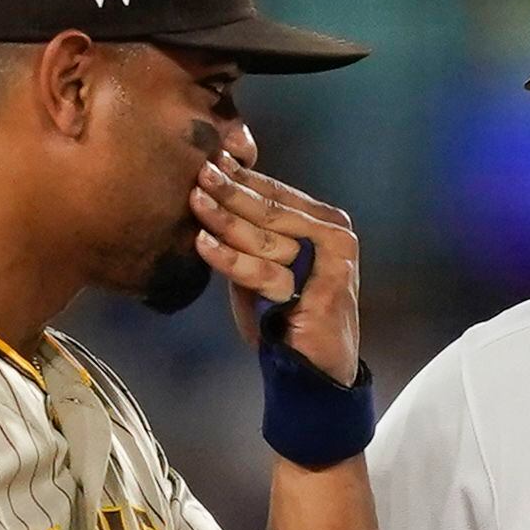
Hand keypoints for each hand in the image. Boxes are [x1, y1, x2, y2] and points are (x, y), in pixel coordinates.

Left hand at [191, 153, 362, 384]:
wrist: (313, 370)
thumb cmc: (286, 317)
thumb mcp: (266, 266)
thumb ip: (249, 235)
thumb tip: (212, 193)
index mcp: (324, 222)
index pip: (276, 193)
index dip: (242, 176)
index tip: (208, 159)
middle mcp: (334, 236)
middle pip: (273, 208)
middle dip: (232, 189)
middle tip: (199, 171)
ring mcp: (332, 262)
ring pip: (269, 235)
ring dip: (227, 218)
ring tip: (196, 202)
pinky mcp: (321, 290)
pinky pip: (265, 270)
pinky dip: (231, 257)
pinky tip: (204, 244)